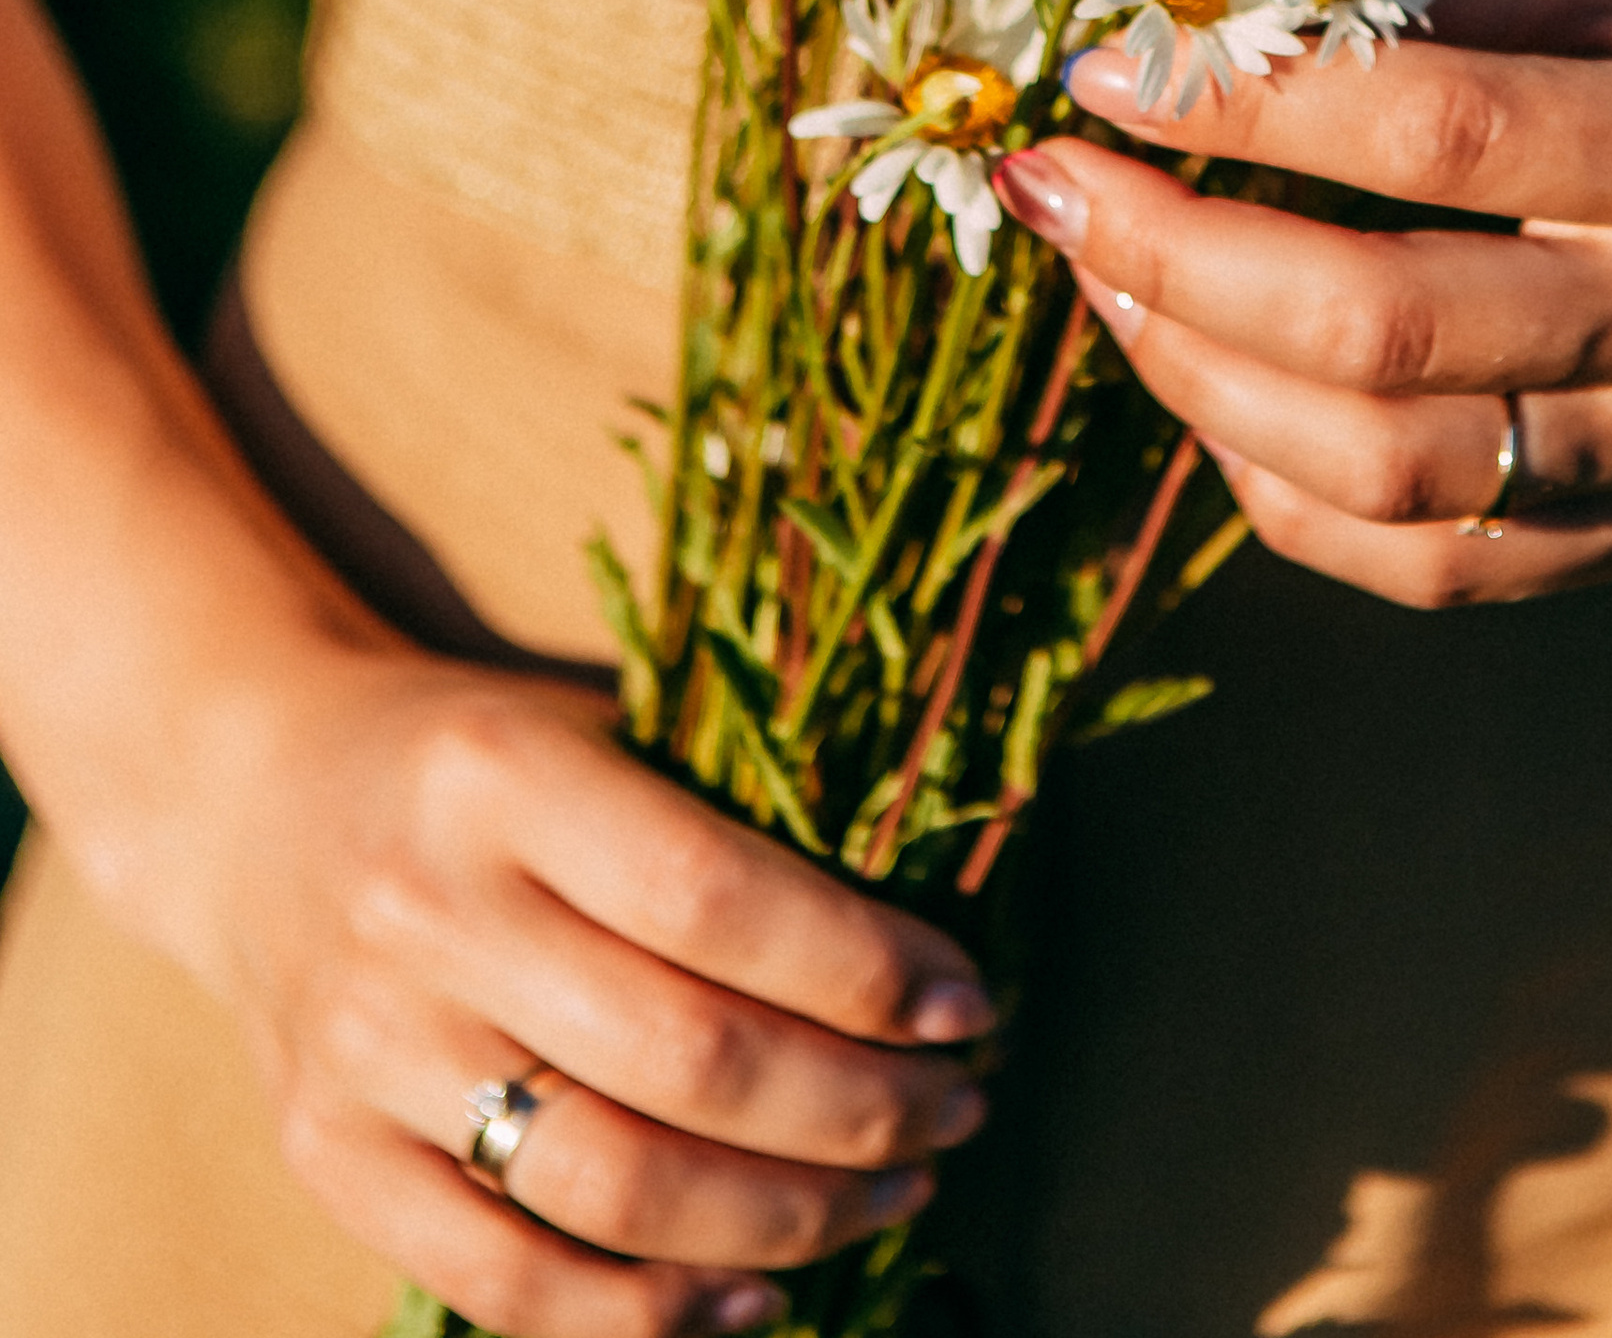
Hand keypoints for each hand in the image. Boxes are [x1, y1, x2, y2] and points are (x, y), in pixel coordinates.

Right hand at [164, 643, 990, 1337]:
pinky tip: (755, 1296)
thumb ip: (725, 820)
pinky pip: (508, 1283)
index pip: (714, 898)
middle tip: (956, 1105)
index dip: (860, 967)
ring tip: (893, 1193)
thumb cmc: (478, 759)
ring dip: (785, 1216)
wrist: (251, 799)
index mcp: (503, 778)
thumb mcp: (591, 726)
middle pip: (683, 1059)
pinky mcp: (327, 1159)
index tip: (966, 1002)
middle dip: (857, 1106)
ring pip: (611, 1187)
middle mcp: (425, 915)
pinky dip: (649, 1314)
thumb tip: (922, 952)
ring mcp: (366, 1051)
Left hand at [992, 0, 1611, 609]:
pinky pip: (1433, 563)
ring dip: (1201, 378)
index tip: (1106, 62)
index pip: (1442, 135)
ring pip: (1390, 475)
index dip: (1251, 106)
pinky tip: (1207, 387)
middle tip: (1054, 182)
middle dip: (1178, 256)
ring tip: (1105, 273)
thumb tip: (1207, 2)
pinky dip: (1285, 490)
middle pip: (1392, 334)